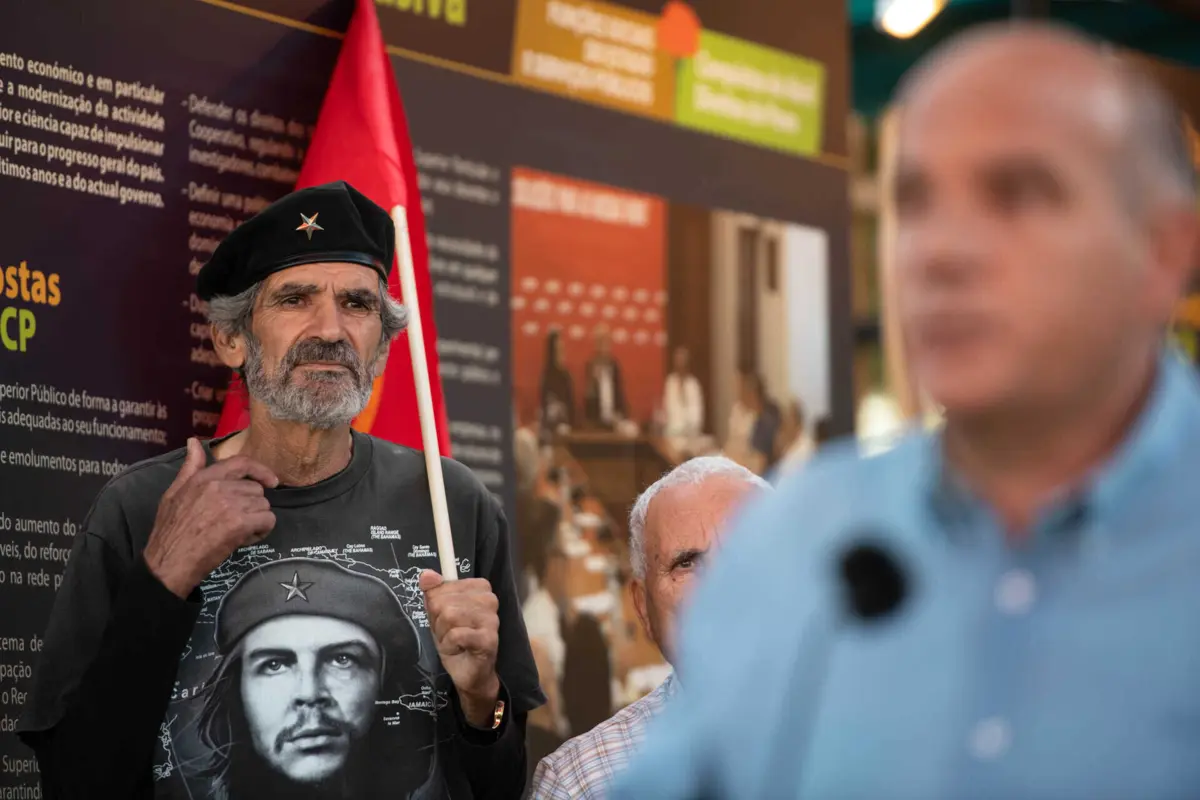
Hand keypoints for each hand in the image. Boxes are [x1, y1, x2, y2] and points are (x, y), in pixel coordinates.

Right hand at [144, 438, 278, 597]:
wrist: (168, 563)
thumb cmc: (170, 532)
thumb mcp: (174, 493)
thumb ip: (190, 468)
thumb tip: (193, 441)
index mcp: (204, 478)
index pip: (242, 463)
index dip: (261, 470)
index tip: (272, 481)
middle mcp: (219, 486)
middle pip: (256, 489)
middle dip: (251, 506)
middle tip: (235, 523)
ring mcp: (230, 504)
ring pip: (263, 506)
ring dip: (256, 520)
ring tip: (237, 533)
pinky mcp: (239, 523)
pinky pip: (267, 521)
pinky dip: (261, 532)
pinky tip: (244, 539)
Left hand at [420, 570, 500, 726]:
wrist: (469, 673)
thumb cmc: (456, 640)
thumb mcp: (438, 614)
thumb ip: (433, 592)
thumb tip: (426, 575)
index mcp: (480, 588)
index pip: (443, 586)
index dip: (438, 605)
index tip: (446, 617)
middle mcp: (489, 599)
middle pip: (444, 602)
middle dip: (439, 622)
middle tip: (450, 633)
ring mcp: (491, 619)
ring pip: (449, 616)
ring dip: (444, 634)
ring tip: (454, 642)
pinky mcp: (489, 638)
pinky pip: (456, 634)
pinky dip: (450, 645)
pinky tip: (460, 649)